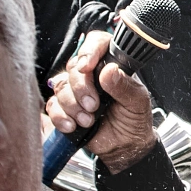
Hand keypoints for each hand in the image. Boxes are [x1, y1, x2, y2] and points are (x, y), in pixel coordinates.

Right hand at [45, 29, 155, 172]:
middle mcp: (91, 75)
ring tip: (88, 120)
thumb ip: (124, 86)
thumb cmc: (134, 119)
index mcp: (111, 65)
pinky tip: (73, 126)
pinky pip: (52, 105)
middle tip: (93, 105)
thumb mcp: (137, 102)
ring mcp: (76, 90)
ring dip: (72, 105)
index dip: (89, 51)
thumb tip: (109, 70)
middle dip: (81, 88)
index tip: (87, 66)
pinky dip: (60, 116)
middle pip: (74, 67)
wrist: (125, 146)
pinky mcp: (65, 107)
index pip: (97, 44)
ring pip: (60, 86)